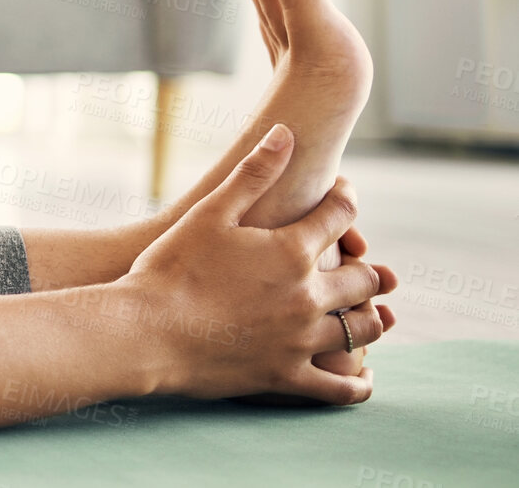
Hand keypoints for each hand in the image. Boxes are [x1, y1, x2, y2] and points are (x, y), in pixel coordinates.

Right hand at [115, 124, 397, 403]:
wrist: (146, 333)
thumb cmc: (171, 268)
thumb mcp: (209, 213)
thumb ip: (253, 173)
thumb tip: (286, 133)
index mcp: (291, 252)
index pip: (340, 215)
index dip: (345, 196)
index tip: (341, 191)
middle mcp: (308, 297)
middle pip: (363, 278)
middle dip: (368, 264)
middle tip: (361, 258)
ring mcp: (301, 341)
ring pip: (361, 330)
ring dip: (373, 318)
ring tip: (375, 313)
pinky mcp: (287, 377)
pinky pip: (340, 388)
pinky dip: (358, 382)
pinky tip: (364, 373)